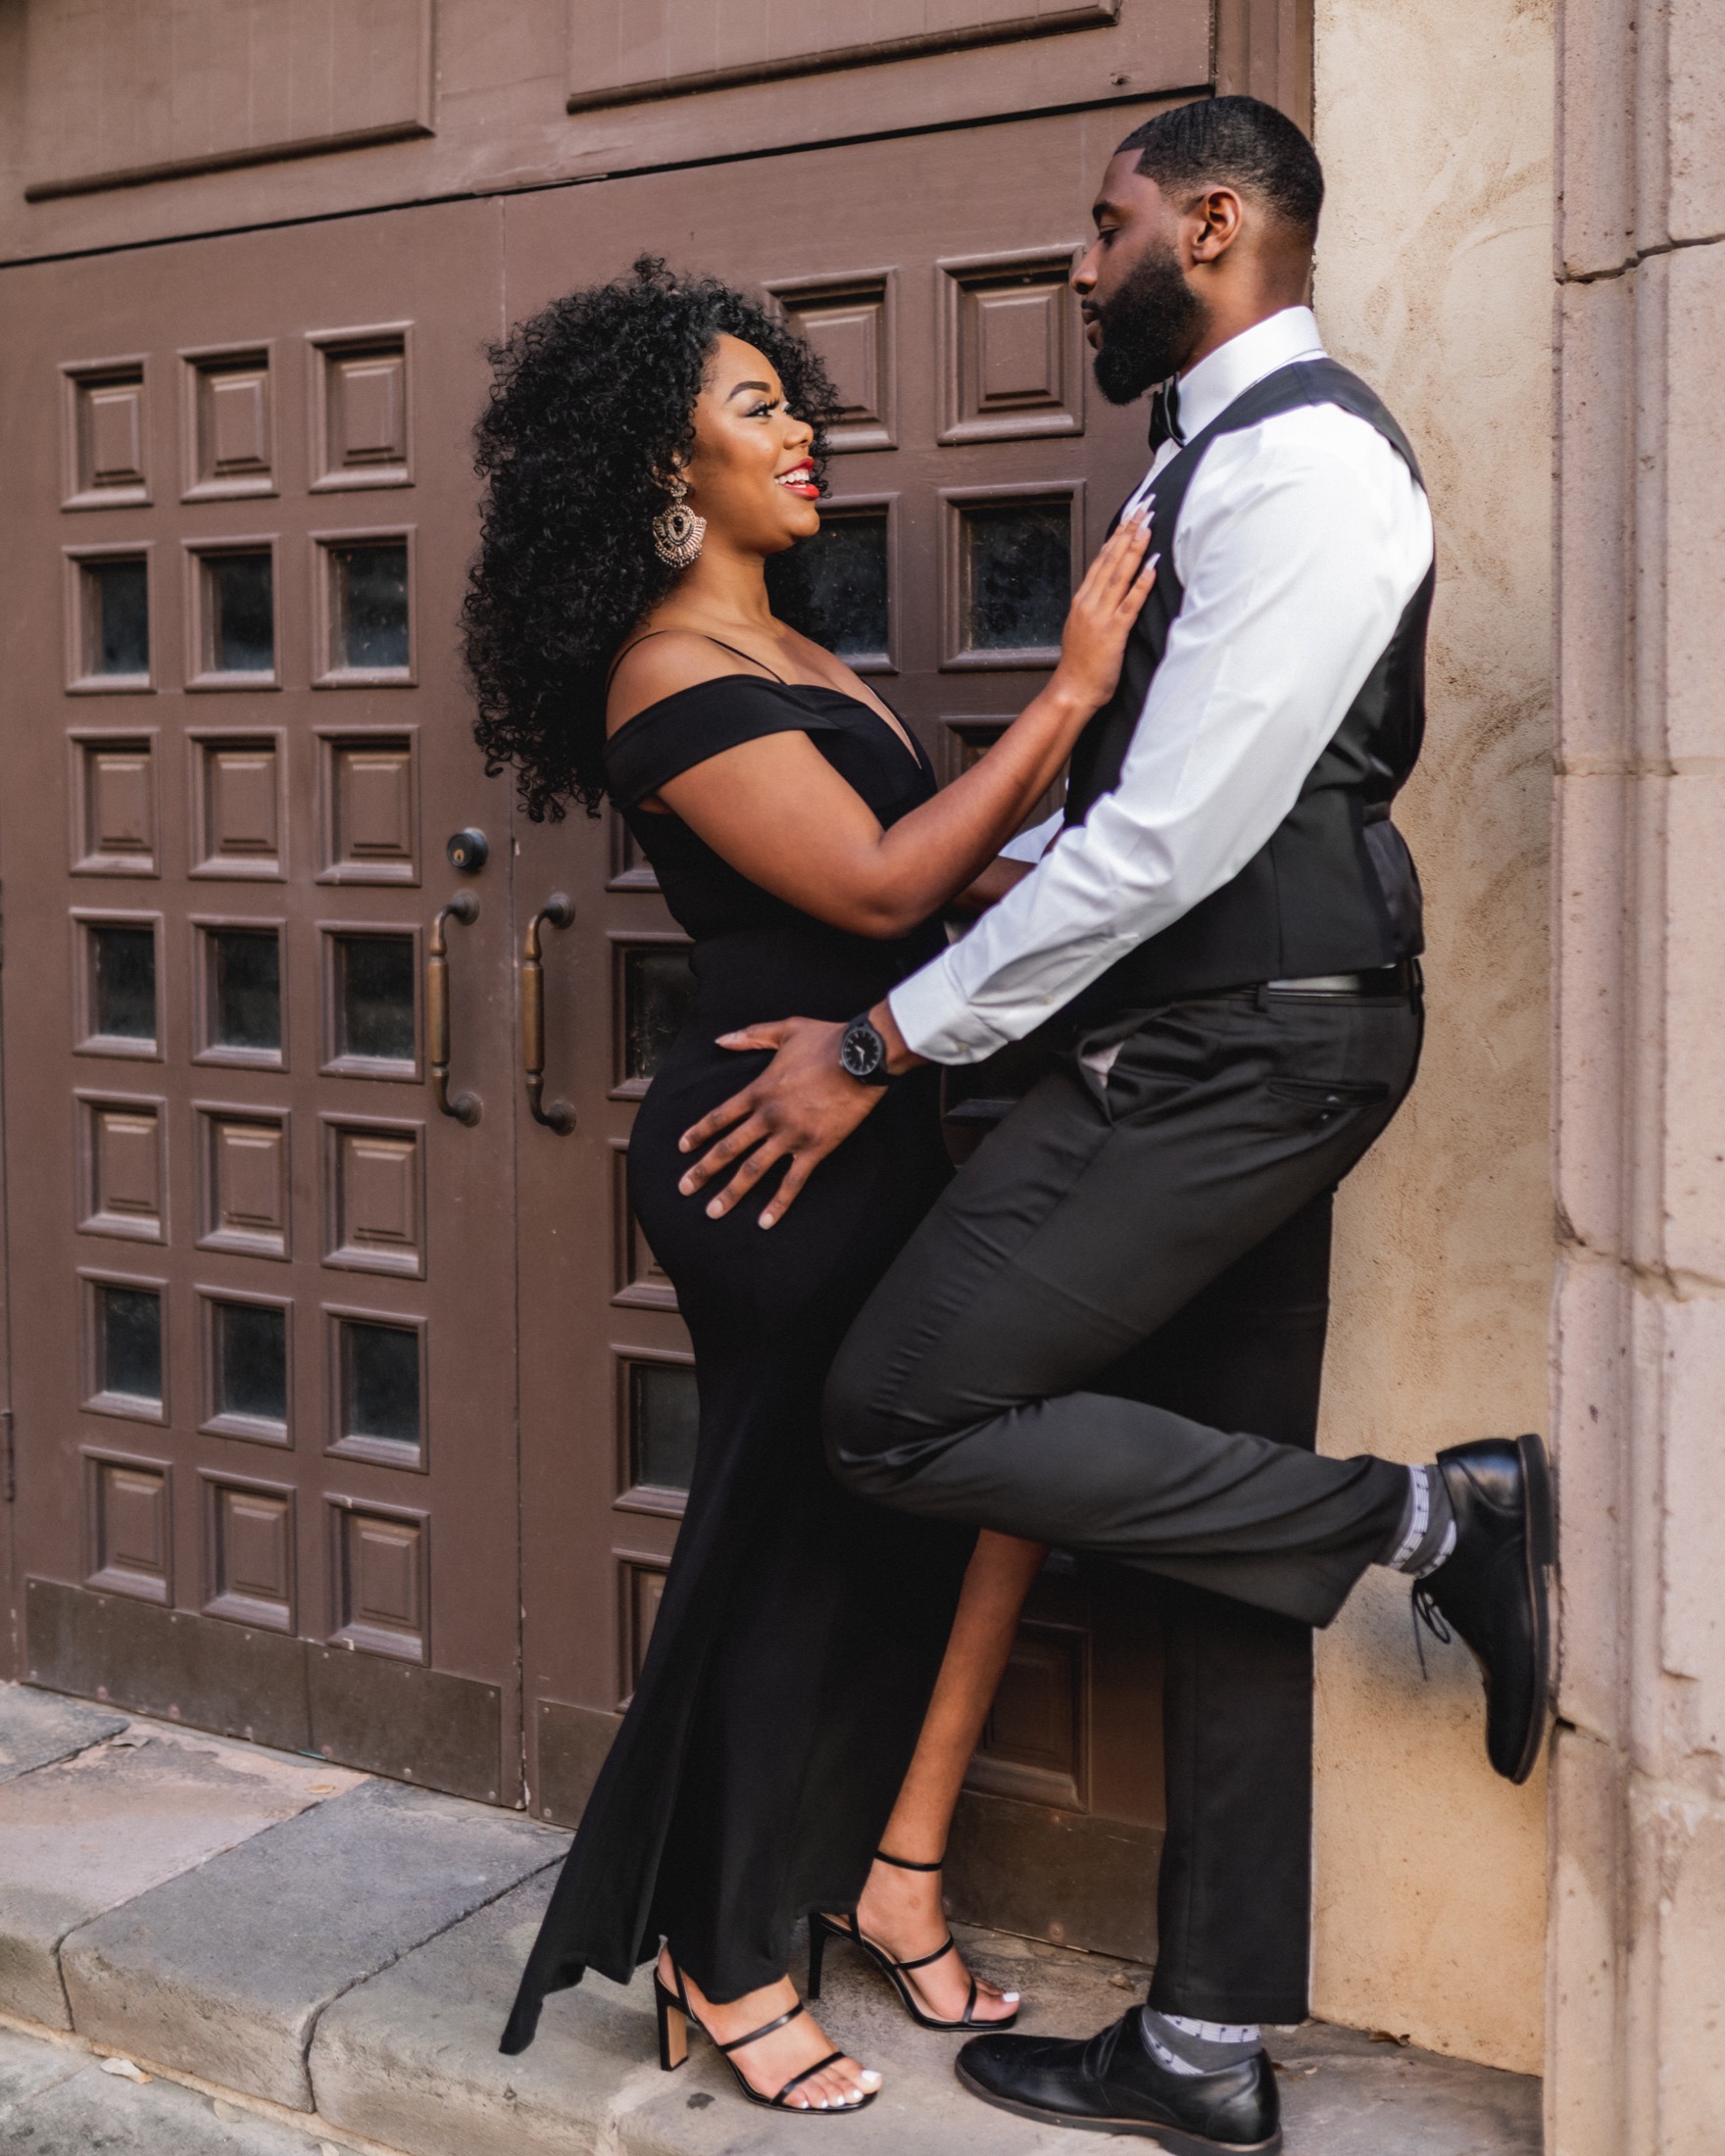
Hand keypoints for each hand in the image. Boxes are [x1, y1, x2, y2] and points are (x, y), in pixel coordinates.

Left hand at [677, 1017, 882, 1226]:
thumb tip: (721, 1039)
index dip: (699, 1133)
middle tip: (684, 1188)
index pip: (720, 1117)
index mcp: (759, 1091)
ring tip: (713, 1211)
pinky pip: (793, 1181)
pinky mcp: (815, 1148)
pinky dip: (778, 1203)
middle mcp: (769, 1117)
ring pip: (753, 1170)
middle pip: (728, 1148)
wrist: (863, 1057)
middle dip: (703, 1171)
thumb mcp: (786, 1029)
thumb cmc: (827, 1040)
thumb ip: (751, 1036)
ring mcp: (791, 1135)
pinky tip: (765, 1222)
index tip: (682, 1148)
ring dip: (731, 1192)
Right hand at [1049, 513, 1156, 712]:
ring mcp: (1100, 617)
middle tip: (1142, 508)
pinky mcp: (1113, 633)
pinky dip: (1141, 585)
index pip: (1101, 559)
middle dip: (1127, 532)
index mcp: (1083, 600)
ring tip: (1147, 528)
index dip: (1116, 535)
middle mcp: (1090, 603)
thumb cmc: (1080, 666)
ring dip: (1134, 550)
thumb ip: (1095, 607)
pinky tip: (1151, 568)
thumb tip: (1109, 589)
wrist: (1071, 691)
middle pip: (1110, 560)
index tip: (1129, 515)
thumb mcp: (1082, 628)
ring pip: (1119, 576)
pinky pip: (1130, 605)